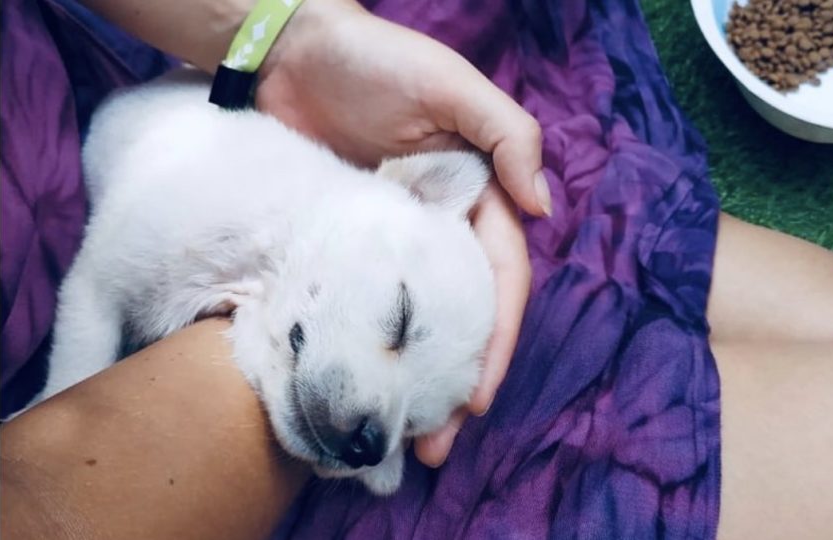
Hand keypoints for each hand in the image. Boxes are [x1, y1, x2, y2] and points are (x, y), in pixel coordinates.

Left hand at [255, 2, 544, 465]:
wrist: (289, 50)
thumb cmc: (377, 60)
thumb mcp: (452, 87)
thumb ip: (507, 136)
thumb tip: (543, 209)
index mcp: (477, 198)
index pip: (497, 280)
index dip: (494, 339)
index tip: (475, 397)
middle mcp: (438, 228)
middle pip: (458, 315)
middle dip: (455, 380)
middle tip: (435, 444)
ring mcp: (388, 241)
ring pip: (412, 321)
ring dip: (412, 378)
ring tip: (399, 438)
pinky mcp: (341, 243)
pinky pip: (360, 302)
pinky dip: (365, 345)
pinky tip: (356, 385)